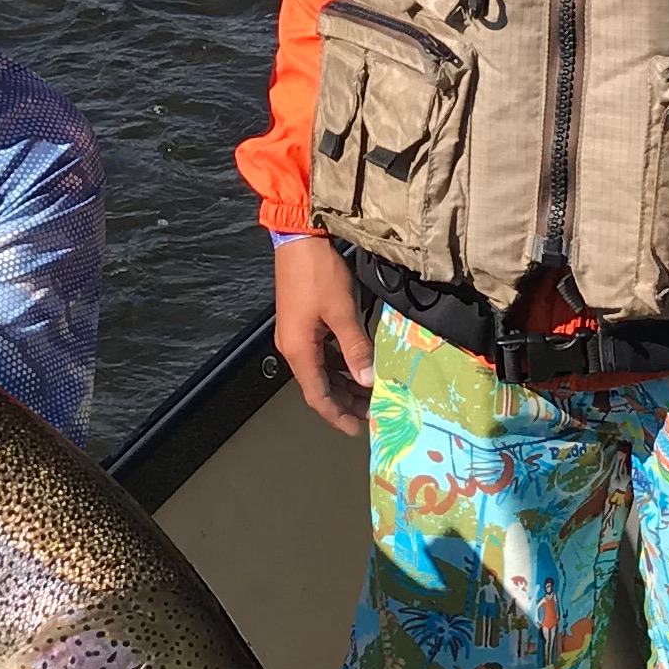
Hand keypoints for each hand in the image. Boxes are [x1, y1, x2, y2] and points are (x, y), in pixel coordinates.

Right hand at [273, 237, 372, 436]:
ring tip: (372, 391)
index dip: (338, 416)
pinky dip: (341, 364)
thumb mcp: (342, 312)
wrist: (299, 238)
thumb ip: (356, 349)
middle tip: (375, 411)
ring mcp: (297, 335)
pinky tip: (359, 365)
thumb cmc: (319, 274)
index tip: (359, 430)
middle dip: (346, 402)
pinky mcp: (304, 323)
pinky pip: (323, 354)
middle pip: (320, 386)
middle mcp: (294, 348)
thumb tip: (368, 381)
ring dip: (345, 383)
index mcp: (299, 351)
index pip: (318, 396)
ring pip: (323, 371)